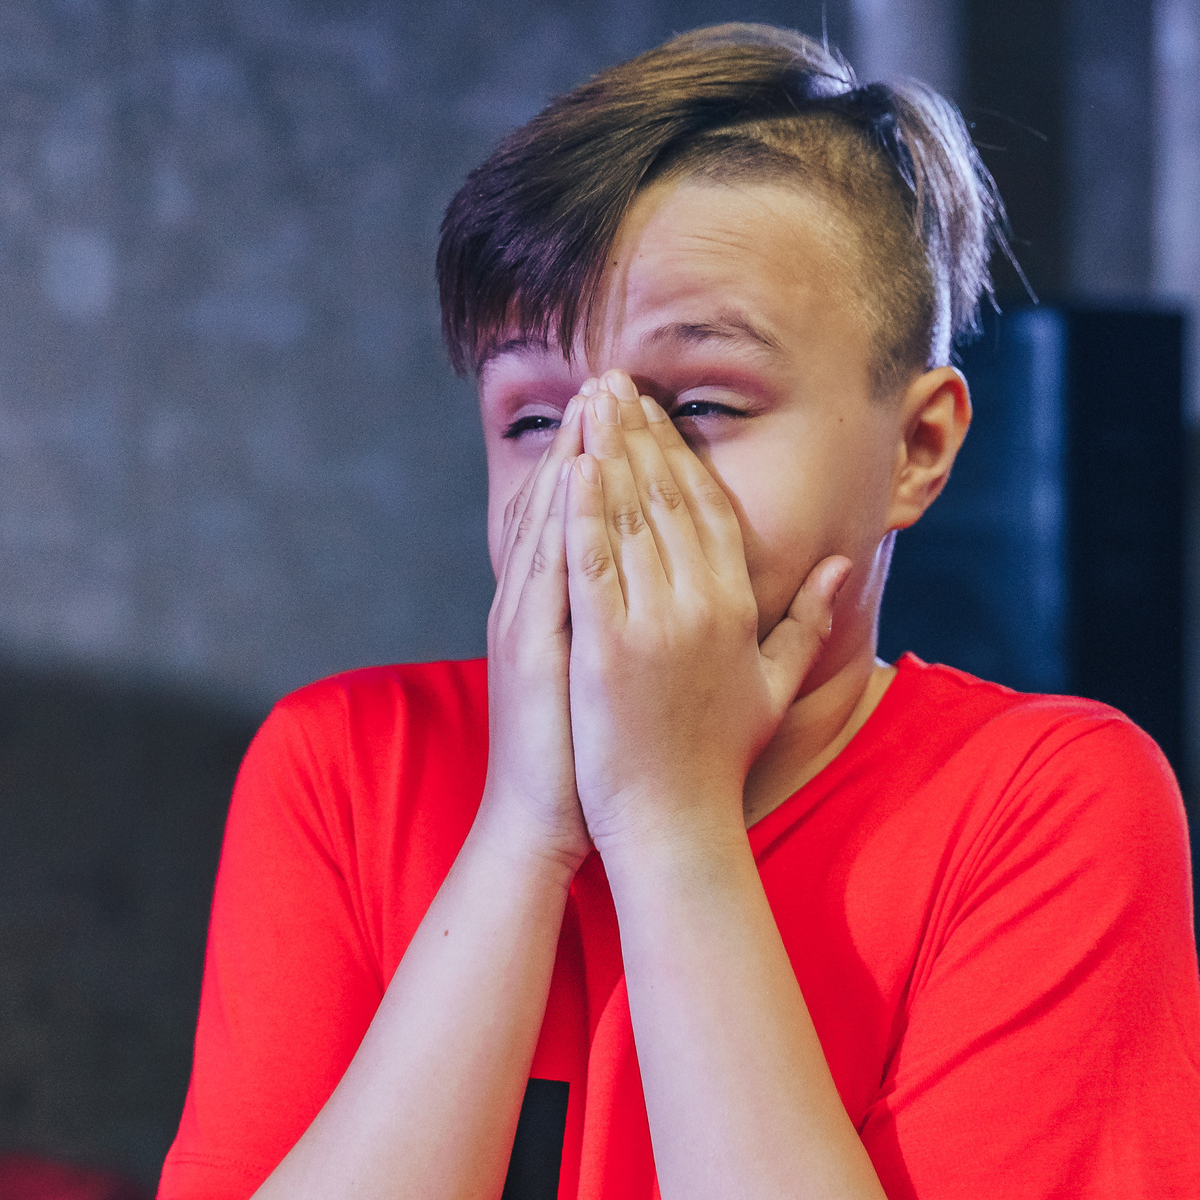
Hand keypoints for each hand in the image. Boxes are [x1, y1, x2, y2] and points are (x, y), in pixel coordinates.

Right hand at [479, 389, 589, 869]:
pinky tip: (576, 476)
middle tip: (610, 377)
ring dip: (572, 460)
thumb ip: (637, 629)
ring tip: (593, 402)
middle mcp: (537, 605)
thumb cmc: (589, 760)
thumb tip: (671, 595)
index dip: (605, 461)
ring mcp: (528, 624)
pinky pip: (544, 573)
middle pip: (562, 505)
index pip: (583, 518)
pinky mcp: (529, 650)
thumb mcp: (614, 680)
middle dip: (588, 440)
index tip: (631, 410)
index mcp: (561, 609)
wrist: (544, 821)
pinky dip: (558, 522)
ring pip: (549, 525)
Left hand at [563, 370, 849, 853]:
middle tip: (614, 378)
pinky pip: (592, 563)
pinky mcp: (608, 647)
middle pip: (667, 498)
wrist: (674, 825)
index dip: (680, 454)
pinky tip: (573, 466)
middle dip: (638, 432)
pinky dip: (581, 511)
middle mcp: (702, 605)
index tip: (657, 411)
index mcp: (736, 607)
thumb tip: (841, 568)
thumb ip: (808, 621)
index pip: (709, 509)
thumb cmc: (718, 760)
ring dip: (608, 450)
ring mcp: (655, 624)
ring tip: (590, 399)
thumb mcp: (776, 685)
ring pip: (629, 518)